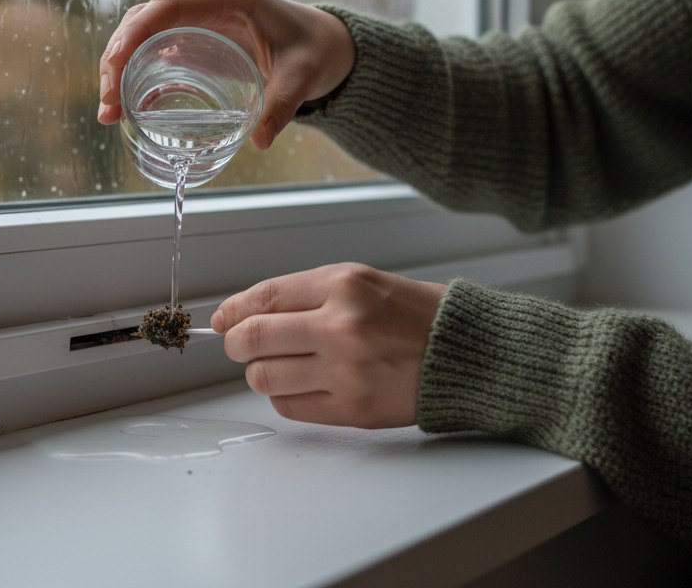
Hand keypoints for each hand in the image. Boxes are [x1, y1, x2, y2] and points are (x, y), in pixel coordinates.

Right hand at [97, 0, 354, 148]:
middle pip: (143, 20)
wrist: (325, 43)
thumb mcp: (303, 77)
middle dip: (116, 58)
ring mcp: (196, 19)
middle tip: (108, 105)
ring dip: (118, 67)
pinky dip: (133, 73)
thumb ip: (283, 106)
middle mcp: (206, 3)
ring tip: (109, 111)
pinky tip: (124, 105)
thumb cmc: (315, 51)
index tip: (114, 65)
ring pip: (141, 33)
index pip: (167, 5)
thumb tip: (259, 142)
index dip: (134, 31)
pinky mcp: (194, 39)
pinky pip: (153, 48)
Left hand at [212, 263, 446, 427]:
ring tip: (279, 366)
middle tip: (241, 346)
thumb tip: (243, 313)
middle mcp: (341, 326)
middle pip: (254, 339)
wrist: (469, 355)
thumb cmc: (417, 316)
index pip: (264, 298)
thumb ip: (306, 296)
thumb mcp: (363, 283)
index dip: (233, 311)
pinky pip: (291, 407)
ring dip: (261, 373)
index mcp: (344, 285)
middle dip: (236, 344)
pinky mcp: (352, 408)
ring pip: (265, 378)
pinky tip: (303, 386)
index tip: (222, 320)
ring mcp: (346, 371)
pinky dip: (285, 397)